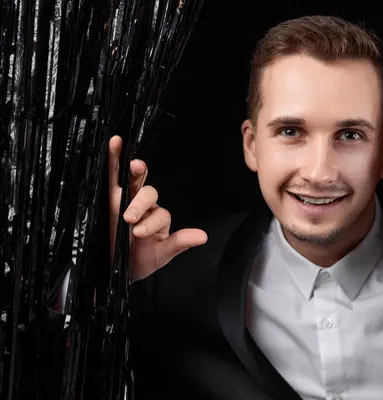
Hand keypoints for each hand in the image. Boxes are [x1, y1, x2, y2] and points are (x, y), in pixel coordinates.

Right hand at [108, 136, 207, 280]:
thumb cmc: (141, 260)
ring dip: (134, 171)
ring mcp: (127, 201)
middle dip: (140, 204)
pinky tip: (115, 141)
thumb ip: (179, 243)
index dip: (151, 222)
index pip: (160, 215)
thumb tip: (203, 236)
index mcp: (159, 219)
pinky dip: (113, 159)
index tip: (140, 234)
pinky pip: (112, 176)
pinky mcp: (109, 200)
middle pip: (148, 194)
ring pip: (133, 182)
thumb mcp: (162, 255)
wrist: (118, 269)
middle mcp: (146, 207)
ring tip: (136, 165)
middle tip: (129, 218)